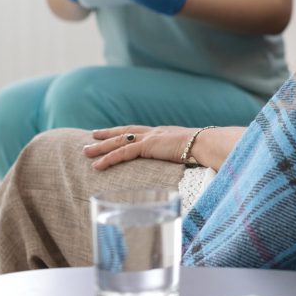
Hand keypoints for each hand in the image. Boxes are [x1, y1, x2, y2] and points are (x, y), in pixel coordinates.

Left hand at [84, 125, 245, 170]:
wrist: (208, 144)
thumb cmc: (205, 150)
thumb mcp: (191, 152)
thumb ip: (184, 156)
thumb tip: (189, 165)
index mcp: (164, 133)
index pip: (139, 130)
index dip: (124, 131)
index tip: (112, 132)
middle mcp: (155, 132)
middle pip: (125, 131)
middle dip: (107, 134)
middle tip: (91, 135)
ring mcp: (151, 137)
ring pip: (119, 141)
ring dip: (101, 146)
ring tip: (86, 151)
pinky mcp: (149, 146)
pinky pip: (123, 152)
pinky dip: (109, 158)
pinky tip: (97, 165)